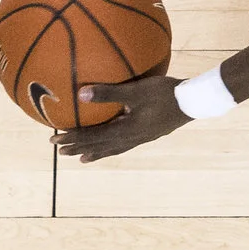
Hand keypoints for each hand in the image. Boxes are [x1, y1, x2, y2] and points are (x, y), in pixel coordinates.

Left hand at [52, 74, 189, 162]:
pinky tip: (113, 145)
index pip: (93, 136)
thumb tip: (80, 94)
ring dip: (94, 152)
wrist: (193, 102)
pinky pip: (122, 145)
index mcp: (125, 130)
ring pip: (111, 149)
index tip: (54, 140)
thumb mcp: (136, 91)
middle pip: (99, 146)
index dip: (72, 138)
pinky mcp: (147, 134)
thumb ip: (109, 92)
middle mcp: (130, 138)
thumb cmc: (165, 93)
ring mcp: (140, 138)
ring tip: (82, 159)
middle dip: (78, 148)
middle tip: (59, 152)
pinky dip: (110, 148)